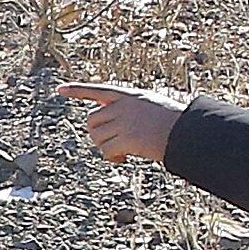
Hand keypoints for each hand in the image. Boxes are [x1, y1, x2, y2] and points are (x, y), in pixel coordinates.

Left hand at [57, 80, 185, 163]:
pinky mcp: (125, 139)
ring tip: (122, 152)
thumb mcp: (154, 106)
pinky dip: (112, 158)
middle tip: (113, 144)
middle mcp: (123, 107)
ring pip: (96, 136)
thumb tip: (118, 128)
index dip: (78, 90)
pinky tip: (124, 159)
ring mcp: (123, 122)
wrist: (188, 130)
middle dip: (98, 134)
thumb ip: (134, 111)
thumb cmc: (176, 122)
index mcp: (129, 96)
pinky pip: (106, 151)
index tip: (61, 90)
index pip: (98, 90)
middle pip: (92, 120)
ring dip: (105, 147)